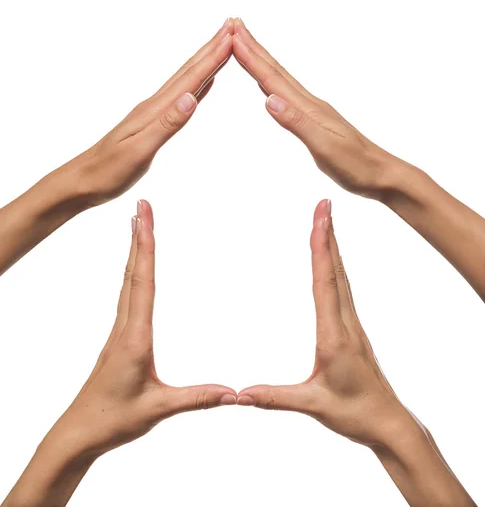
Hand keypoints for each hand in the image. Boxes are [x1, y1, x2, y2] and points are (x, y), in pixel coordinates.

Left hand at [54, 199, 236, 454]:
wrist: (78, 433)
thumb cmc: (112, 420)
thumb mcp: (158, 410)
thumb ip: (197, 398)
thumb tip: (234, 393)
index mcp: (134, 337)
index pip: (143, 283)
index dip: (145, 248)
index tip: (144, 218)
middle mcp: (124, 327)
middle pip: (133, 273)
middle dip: (139, 236)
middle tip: (143, 206)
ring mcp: (119, 331)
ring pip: (128, 282)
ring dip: (134, 251)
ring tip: (139, 225)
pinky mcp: (119, 338)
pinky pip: (127, 296)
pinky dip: (133, 272)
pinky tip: (136, 268)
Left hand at [68, 20, 233, 206]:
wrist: (82, 181)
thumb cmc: (108, 171)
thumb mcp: (139, 151)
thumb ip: (166, 125)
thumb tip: (191, 99)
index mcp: (155, 110)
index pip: (190, 79)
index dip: (213, 58)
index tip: (232, 35)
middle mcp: (155, 105)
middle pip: (189, 71)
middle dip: (212, 48)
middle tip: (232, 25)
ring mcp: (154, 112)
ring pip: (186, 80)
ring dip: (205, 62)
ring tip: (222, 45)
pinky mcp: (153, 123)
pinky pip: (181, 97)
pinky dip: (197, 86)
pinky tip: (204, 83)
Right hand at [232, 19, 397, 198]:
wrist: (381, 174)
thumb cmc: (355, 164)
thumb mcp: (324, 147)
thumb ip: (296, 122)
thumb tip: (269, 99)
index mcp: (308, 108)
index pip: (274, 79)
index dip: (252, 58)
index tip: (233, 37)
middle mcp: (309, 104)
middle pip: (276, 70)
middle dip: (254, 48)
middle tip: (235, 25)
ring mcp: (312, 110)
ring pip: (281, 79)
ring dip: (262, 61)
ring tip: (246, 45)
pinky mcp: (314, 120)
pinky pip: (287, 94)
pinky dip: (273, 82)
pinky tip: (269, 83)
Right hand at [237, 200, 475, 506]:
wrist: (388, 422)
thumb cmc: (355, 414)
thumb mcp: (314, 406)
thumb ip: (275, 398)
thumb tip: (240, 394)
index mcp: (335, 335)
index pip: (325, 282)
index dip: (322, 248)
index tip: (321, 218)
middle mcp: (345, 322)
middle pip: (335, 270)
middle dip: (327, 234)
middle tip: (323, 204)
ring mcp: (351, 323)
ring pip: (340, 277)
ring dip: (332, 246)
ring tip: (325, 221)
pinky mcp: (351, 328)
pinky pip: (341, 288)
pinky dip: (335, 266)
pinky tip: (331, 260)